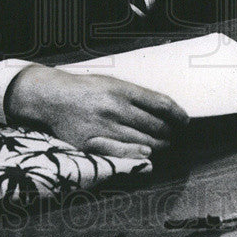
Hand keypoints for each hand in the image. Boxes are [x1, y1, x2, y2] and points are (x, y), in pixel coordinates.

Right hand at [5, 65, 188, 158]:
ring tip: (164, 144)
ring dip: (159, 145)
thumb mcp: (111, 82)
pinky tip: (147, 153)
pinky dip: (138, 154)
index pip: (161, 103)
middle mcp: (115, 108)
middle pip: (155, 125)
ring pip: (143, 141)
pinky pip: (121, 153)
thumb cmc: (84, 89)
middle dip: (170, 132)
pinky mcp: (92, 142)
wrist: (52, 97)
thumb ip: (135, 95)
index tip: (184, 120)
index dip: (178, 114)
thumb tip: (163, 108)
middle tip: (174, 135)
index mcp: (122, 89)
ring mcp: (104, 126)